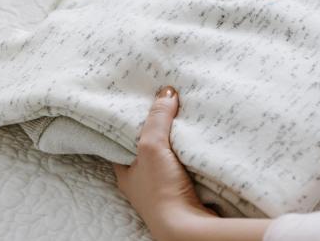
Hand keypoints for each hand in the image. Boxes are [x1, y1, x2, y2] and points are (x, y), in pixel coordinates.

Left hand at [114, 88, 271, 240]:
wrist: (187, 226)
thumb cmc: (160, 189)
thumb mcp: (151, 146)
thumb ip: (157, 118)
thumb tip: (167, 92)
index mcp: (125, 172)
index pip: (121, 142)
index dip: (130, 123)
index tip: (139, 103)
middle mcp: (142, 181)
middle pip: (148, 147)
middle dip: (158, 130)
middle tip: (166, 105)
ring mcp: (164, 188)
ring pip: (168, 157)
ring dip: (177, 142)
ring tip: (185, 116)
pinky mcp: (185, 193)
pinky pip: (187, 167)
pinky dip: (191, 155)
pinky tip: (198, 141)